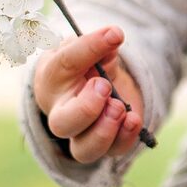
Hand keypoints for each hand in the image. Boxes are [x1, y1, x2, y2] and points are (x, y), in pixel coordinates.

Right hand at [33, 25, 145, 163]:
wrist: (94, 83)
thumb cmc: (85, 64)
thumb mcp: (88, 48)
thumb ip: (98, 44)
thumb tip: (113, 35)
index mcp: (52, 79)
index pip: (65, 64)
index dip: (89, 48)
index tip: (114, 34)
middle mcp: (62, 112)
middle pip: (62, 124)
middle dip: (86, 108)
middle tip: (104, 86)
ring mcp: (82, 134)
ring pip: (84, 150)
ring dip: (104, 131)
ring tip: (120, 108)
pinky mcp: (107, 144)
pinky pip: (113, 151)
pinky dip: (125, 138)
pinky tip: (134, 119)